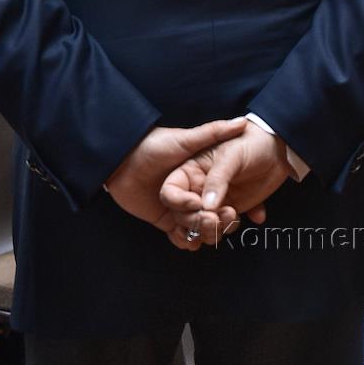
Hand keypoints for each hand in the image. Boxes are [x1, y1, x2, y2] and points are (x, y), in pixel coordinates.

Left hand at [104, 117, 246, 240]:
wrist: (121, 160)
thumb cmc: (155, 145)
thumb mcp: (187, 139)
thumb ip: (214, 132)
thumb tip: (242, 122)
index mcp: (201, 174)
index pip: (221, 193)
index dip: (228, 204)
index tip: (230, 208)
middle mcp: (193, 191)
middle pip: (213, 213)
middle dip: (217, 222)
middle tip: (215, 222)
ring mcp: (179, 207)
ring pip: (199, 227)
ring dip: (204, 234)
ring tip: (202, 233)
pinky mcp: (164, 220)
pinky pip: (181, 236)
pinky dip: (187, 241)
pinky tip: (190, 239)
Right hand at [160, 123, 290, 247]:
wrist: (278, 150)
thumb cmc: (250, 143)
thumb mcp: (231, 156)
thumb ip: (217, 180)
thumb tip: (206, 207)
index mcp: (191, 170)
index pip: (170, 192)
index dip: (179, 203)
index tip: (198, 204)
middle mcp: (198, 189)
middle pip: (183, 216)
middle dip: (198, 222)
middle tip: (215, 219)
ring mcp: (213, 202)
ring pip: (200, 227)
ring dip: (213, 230)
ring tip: (233, 216)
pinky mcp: (229, 211)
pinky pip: (221, 230)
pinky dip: (228, 231)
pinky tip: (243, 219)